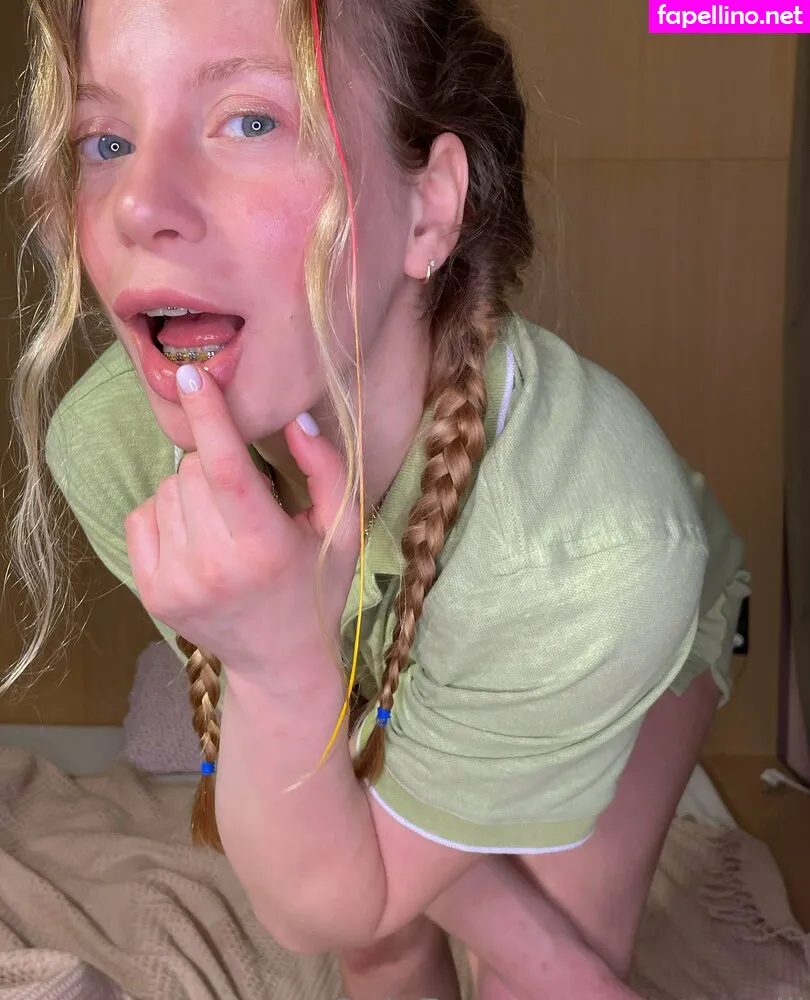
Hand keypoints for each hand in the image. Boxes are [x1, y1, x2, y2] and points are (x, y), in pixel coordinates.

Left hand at [125, 365, 359, 672]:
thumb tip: (293, 418)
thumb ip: (326, 468)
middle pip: (194, 470)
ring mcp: (177, 582)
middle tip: (243, 499)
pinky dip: (165, 513)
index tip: (191, 376)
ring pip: (166, 490)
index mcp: (266, 546)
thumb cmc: (317, 584)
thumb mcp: (341, 527)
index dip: (208, 416)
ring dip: (192, 491)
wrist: (280, 659)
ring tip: (223, 524)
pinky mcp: (151, 593)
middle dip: (216, 464)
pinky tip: (196, 537)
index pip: (227, 467)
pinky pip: (140, 516)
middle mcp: (216, 566)